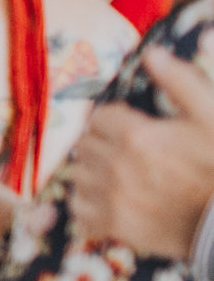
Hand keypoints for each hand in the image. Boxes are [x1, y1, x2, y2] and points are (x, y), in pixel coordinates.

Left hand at [67, 48, 213, 258]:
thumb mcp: (212, 115)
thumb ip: (181, 82)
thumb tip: (152, 54)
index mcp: (136, 136)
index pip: (100, 117)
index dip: (114, 119)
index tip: (130, 127)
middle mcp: (116, 166)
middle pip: (86, 145)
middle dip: (103, 143)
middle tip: (127, 150)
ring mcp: (112, 199)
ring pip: (79, 176)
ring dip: (93, 171)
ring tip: (118, 173)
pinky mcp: (114, 226)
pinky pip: (80, 210)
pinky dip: (88, 204)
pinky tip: (110, 199)